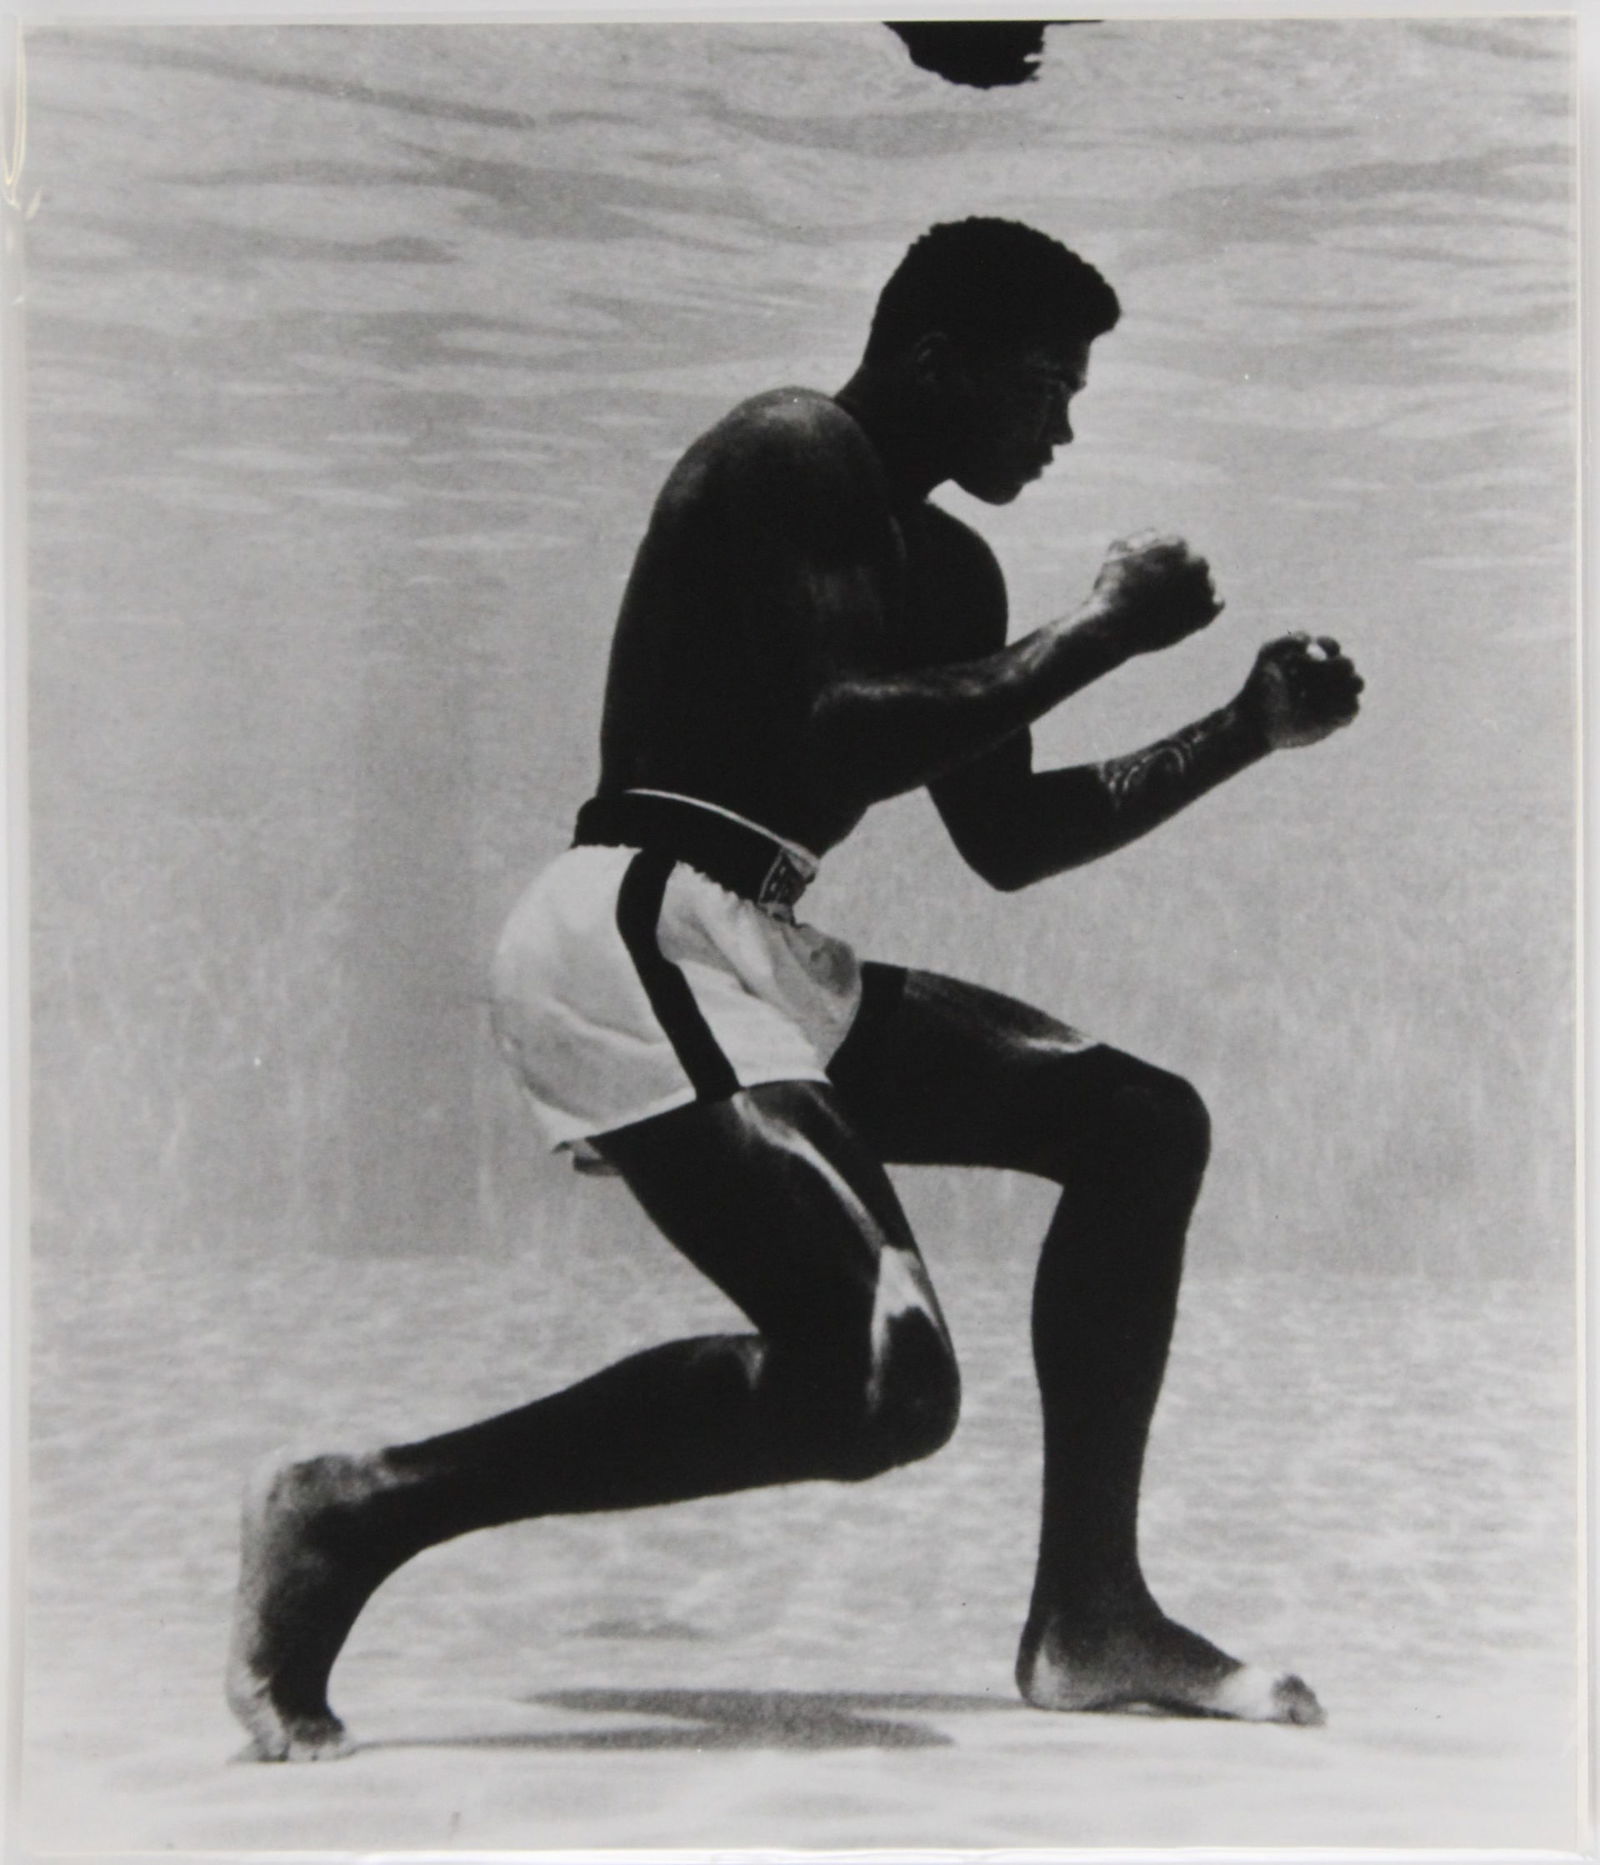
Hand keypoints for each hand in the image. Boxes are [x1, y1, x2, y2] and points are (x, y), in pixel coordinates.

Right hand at [1088, 531, 1223, 655]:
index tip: (1155, 579)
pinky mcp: (1206, 612)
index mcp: (1177, 544)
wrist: (1114, 627)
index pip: (1180, 550)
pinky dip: (1205, 606)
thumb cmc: (1112, 590)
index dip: (1166, 566)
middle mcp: (1196, 562)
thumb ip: (1140, 538)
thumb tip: (1156, 536)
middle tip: (1164, 594)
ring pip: (1206, 585)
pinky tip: (1187, 614)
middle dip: (1182, 577)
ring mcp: (1204, 587)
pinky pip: (1216, 603)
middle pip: (1195, 566)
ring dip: (1192, 593)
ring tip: (1169, 609)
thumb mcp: (1117, 553)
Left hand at [1238, 634, 1364, 750]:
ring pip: (1356, 683)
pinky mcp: (1338, 717)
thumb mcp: (1267, 661)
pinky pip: (1352, 708)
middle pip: (1347, 664)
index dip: (1328, 647)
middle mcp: (1327, 675)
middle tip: (1316, 678)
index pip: (1330, 647)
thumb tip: (1309, 641)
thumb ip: (1285, 644)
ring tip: (1317, 697)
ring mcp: (1335, 695)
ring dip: (1343, 686)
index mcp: (1312, 658)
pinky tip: (1321, 713)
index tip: (1317, 654)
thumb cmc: (1260, 690)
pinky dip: (1341, 708)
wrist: (1258, 724)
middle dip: (1335, 668)